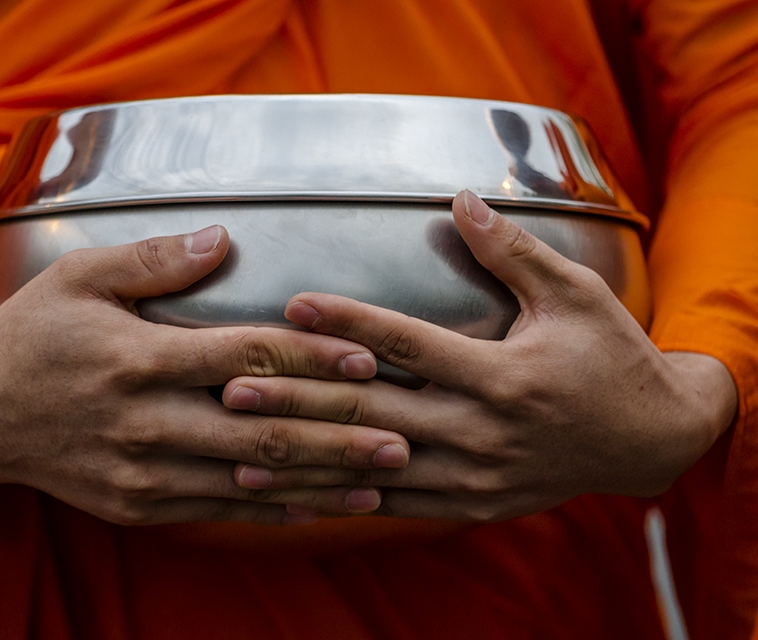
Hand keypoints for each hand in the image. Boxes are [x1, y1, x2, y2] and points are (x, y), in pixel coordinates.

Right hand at [0, 226, 409, 525]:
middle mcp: (145, 421)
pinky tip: (319, 506)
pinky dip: (273, 508)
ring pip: (250, 479)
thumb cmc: (30, 336)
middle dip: (339, 435)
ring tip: (382, 481)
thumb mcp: (78, 279)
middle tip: (405, 437)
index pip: (245, 356)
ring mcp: (141, 471)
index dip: (312, 357)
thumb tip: (222, 239)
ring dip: (321, 480)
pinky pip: (217, 508)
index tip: (370, 358)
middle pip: (262, 429)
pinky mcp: (137, 504)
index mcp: (138, 358)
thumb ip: (153, 260)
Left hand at [224, 192, 737, 521]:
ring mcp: (476, 478)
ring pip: (374, 469)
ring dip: (306, 461)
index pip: (410, 344)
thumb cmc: (612, 357)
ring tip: (243, 452)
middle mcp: (484, 432)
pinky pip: (396, 504)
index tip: (293, 304)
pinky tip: (296, 494)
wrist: (651, 440)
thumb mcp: (573, 295)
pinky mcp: (472, 504)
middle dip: (300, 401)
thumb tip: (460, 198)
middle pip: (374, 413)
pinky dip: (344, 497)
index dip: (349, 322)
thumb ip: (511, 251)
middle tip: (234, 387)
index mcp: (506, 376)